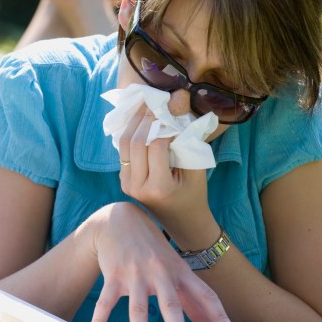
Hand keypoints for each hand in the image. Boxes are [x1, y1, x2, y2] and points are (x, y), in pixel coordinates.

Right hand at [85, 202, 233, 321]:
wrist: (120, 220)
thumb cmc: (152, 249)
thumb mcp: (175, 268)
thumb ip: (191, 296)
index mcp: (180, 272)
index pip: (204, 294)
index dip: (218, 314)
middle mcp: (160, 272)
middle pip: (170, 302)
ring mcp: (135, 273)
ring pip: (138, 307)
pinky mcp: (114, 275)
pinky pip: (105, 302)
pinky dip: (99, 321)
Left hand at [117, 108, 214, 240]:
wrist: (183, 222)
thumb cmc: (195, 195)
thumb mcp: (197, 169)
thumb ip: (188, 139)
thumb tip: (179, 102)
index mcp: (158, 187)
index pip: (155, 145)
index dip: (162, 124)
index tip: (171, 108)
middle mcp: (137, 187)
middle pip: (135, 142)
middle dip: (145, 118)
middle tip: (155, 99)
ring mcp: (127, 185)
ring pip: (124, 144)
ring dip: (134, 122)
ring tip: (146, 105)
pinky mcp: (123, 180)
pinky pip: (123, 151)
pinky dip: (131, 133)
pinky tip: (141, 120)